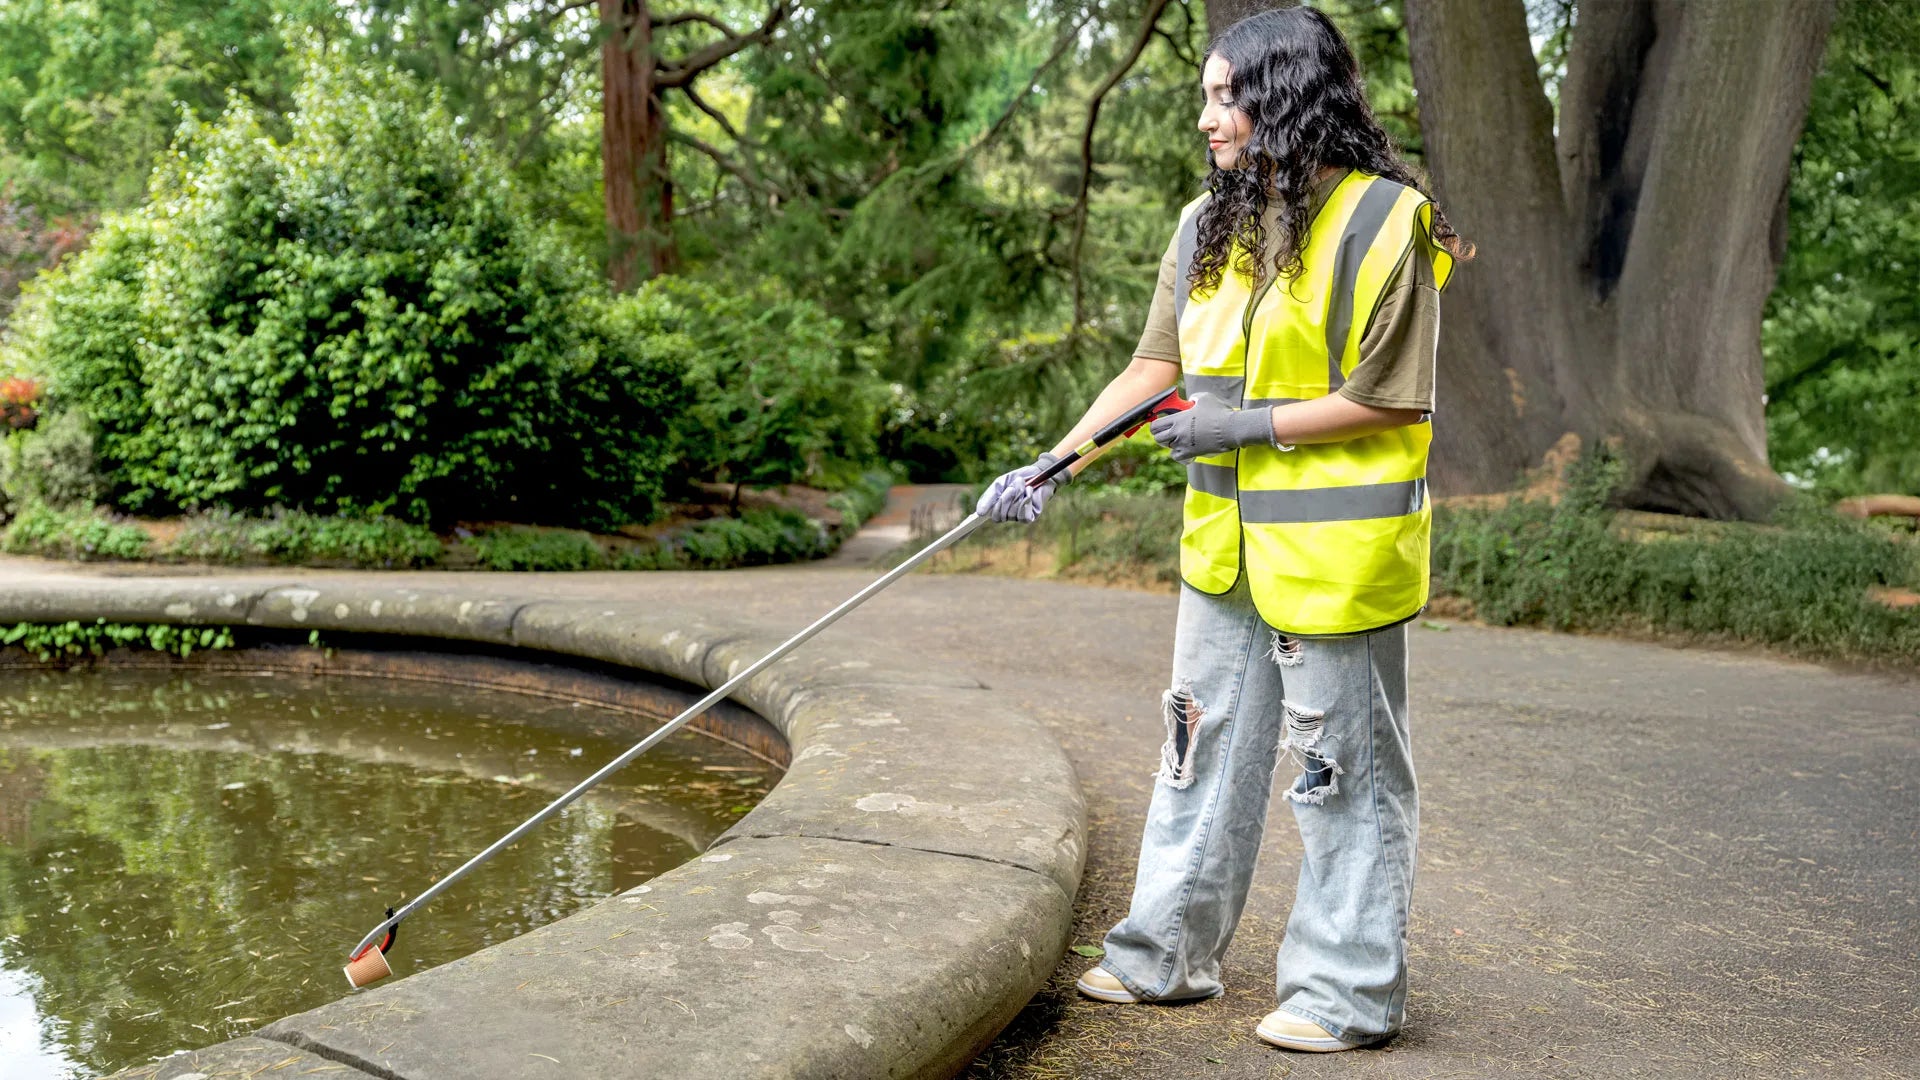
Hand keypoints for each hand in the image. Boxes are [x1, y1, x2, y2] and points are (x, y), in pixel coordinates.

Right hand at [976, 452, 1071, 522]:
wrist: (1039, 473)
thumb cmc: (1018, 478)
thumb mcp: (999, 484)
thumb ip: (989, 497)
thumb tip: (979, 513)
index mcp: (997, 506)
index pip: (985, 519)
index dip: (973, 526)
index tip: (966, 530)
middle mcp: (1006, 514)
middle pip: (999, 516)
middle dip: (1005, 500)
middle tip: (1012, 487)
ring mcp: (1018, 517)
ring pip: (1012, 514)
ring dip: (1018, 496)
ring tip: (1023, 485)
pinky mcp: (1030, 517)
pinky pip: (1023, 516)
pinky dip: (1026, 501)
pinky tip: (1029, 492)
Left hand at [1148, 392, 1274, 464]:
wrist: (1231, 428)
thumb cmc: (1219, 412)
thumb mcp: (1205, 398)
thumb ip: (1194, 398)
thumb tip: (1191, 400)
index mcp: (1178, 419)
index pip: (1156, 426)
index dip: (1156, 425)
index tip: (1160, 424)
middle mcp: (1177, 433)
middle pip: (1158, 439)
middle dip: (1161, 435)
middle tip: (1168, 432)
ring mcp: (1184, 444)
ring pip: (1167, 448)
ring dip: (1171, 444)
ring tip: (1178, 439)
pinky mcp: (1191, 453)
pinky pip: (1177, 457)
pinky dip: (1178, 454)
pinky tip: (1184, 448)